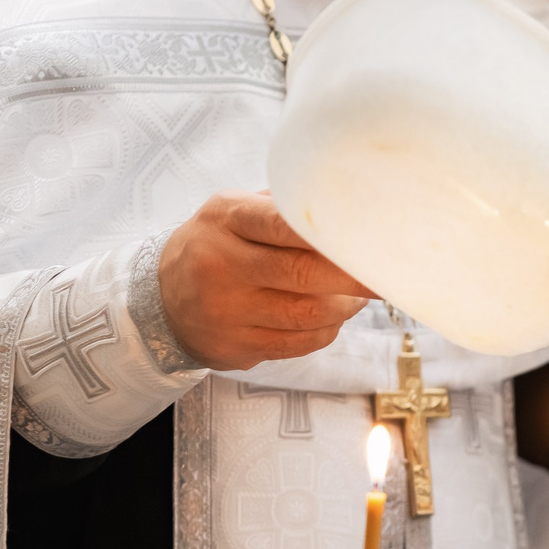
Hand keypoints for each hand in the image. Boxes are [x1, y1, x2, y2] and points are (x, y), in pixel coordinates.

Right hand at [157, 191, 373, 369]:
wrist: (161, 298)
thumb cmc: (218, 243)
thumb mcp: (233, 210)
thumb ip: (283, 206)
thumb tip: (354, 201)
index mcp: (225, 220)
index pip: (282, 222)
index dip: (330, 231)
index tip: (368, 235)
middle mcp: (221, 265)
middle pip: (303, 274)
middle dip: (355, 276)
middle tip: (387, 272)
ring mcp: (226, 311)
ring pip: (307, 314)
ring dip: (346, 305)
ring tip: (360, 293)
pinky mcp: (235, 347)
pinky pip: (299, 343)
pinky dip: (328, 329)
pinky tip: (335, 314)